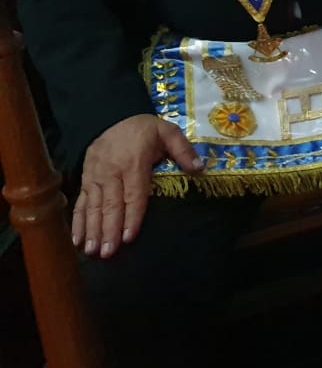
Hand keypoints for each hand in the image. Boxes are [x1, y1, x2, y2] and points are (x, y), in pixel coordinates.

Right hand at [73, 114, 202, 258]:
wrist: (112, 115)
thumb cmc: (144, 128)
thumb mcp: (168, 132)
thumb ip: (183, 150)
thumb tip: (200, 169)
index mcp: (134, 163)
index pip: (133, 194)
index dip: (132, 216)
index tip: (130, 237)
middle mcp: (111, 172)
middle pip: (110, 205)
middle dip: (109, 230)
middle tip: (109, 253)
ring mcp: (95, 176)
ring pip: (93, 207)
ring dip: (92, 230)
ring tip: (92, 251)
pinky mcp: (85, 179)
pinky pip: (80, 202)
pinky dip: (77, 221)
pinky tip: (77, 239)